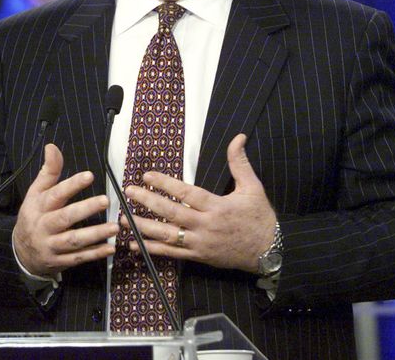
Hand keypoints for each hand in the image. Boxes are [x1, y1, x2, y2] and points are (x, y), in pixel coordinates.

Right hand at [13, 143, 118, 276]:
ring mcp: (51, 246)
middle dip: (86, 209)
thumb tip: (52, 146)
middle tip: (106, 200)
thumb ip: (48, 171)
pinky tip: (110, 247)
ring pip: (74, 240)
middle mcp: (44, 226)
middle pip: (65, 217)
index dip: (72, 185)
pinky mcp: (58, 261)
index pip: (55, 194)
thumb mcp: (35, 193)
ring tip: (115, 226)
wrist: (20, 252)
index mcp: (39, 206)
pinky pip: (78, 258)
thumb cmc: (33, 215)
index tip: (90, 175)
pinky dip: (95, 254)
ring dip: (95, 234)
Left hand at [122, 134, 275, 272]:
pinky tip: (135, 245)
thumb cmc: (260, 218)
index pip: (187, 194)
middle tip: (129, 193)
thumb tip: (237, 137)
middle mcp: (206, 226)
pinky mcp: (198, 257)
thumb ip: (240, 163)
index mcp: (218, 207)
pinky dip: (153, 250)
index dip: (166, 184)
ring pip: (168, 236)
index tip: (147, 175)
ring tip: (124, 219)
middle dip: (148, 203)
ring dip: (144, 228)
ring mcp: (200, 244)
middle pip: (172, 214)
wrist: (270, 252)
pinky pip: (172, 254)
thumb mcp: (253, 188)